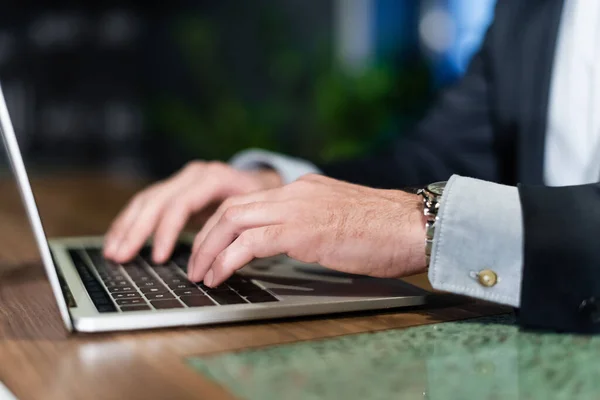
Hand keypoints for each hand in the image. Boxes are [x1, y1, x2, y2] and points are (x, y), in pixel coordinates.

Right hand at [103, 161, 281, 262]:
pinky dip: (130, 222)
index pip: (181, 204)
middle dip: (137, 231)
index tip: (159, 258)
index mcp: (213, 178)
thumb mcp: (255, 211)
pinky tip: (117, 239)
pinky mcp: (173, 189)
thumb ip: (237, 230)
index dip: (167, 231)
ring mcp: (181, 180)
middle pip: (157, 201)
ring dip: (126, 228)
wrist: (260, 182)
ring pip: (146, 201)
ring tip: (113, 253)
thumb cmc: (260, 200)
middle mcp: (193, 175)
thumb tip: (221, 261)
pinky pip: (145, 203)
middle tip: (122, 257)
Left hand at [187, 174, 426, 286]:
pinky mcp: (301, 230)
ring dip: (209, 249)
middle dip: (205, 237)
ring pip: (232, 220)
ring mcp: (296, 208)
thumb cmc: (385, 230)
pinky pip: (250, 242)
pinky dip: (227, 260)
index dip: (221, 226)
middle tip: (196, 264)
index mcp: (302, 190)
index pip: (247, 202)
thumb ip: (309, 224)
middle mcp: (294, 193)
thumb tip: (288, 243)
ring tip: (201, 275)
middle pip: (231, 207)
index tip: (211, 248)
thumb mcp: (338, 220)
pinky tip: (221, 277)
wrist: (413, 225)